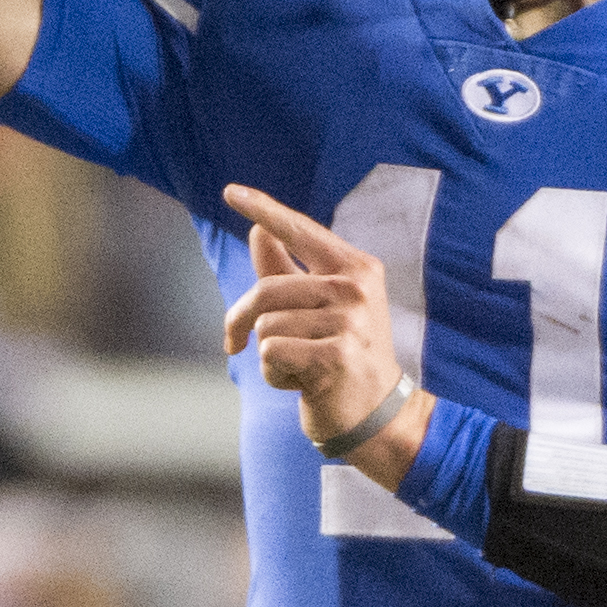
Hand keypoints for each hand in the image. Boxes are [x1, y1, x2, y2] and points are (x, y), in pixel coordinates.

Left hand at [222, 184, 434, 488]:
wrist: (376, 415)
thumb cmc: (341, 356)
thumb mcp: (318, 308)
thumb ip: (287, 269)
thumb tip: (257, 231)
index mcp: (355, 267)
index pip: (299, 231)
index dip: (263, 209)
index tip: (230, 192)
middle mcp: (356, 288)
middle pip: (265, 290)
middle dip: (242, 321)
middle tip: (235, 343)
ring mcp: (350, 321)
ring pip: (265, 327)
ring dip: (269, 356)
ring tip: (300, 367)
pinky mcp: (336, 356)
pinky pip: (271, 354)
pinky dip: (274, 375)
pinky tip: (302, 384)